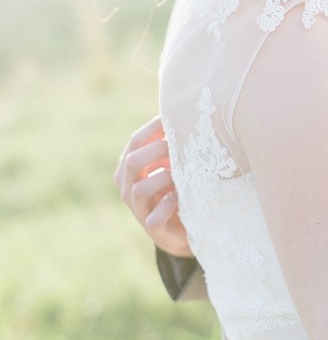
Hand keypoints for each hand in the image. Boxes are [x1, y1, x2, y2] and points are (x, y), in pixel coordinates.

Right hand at [113, 116, 191, 256]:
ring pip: (140, 189)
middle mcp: (128, 188)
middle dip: (157, 150)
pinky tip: (179, 199)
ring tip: (182, 175)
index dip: (153, 129)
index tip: (175, 120)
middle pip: (133, 162)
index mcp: (131, 168)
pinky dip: (168, 206)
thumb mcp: (175, 163)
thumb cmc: (180, 187)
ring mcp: (139, 210)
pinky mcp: (153, 229)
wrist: (186, 228)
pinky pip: (153, 218)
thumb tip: (188, 110)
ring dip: (164, 178)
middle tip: (180, 145)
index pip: (135, 142)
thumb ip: (173, 143)